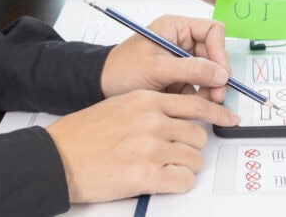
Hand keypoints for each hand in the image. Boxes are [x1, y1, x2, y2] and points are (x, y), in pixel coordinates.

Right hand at [47, 90, 240, 202]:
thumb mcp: (119, 107)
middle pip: (199, 134)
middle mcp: (153, 120)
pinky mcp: (146, 174)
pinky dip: (178, 184)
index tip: (230, 119)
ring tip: (164, 170)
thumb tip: (176, 118)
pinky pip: (183, 180)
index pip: (196, 104)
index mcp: (146, 101)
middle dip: (192, 147)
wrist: (55, 158)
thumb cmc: (82, 135)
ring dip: (185, 167)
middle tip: (178, 155)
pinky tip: (162, 182)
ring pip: (194, 159)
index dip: (217, 114)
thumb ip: (149, 109)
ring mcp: (151, 147)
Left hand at [100, 15, 231, 102]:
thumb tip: (221, 74)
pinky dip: (200, 97)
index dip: (220, 51)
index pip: (212, 31)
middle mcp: (182, 42)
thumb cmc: (120, 70)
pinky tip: (192, 105)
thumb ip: (191, 69)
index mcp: (176, 28)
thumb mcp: (157, 68)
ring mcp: (181, 61)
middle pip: (214, 54)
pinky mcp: (179, 79)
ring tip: (206, 101)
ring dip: (211, 88)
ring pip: (209, 73)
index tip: (221, 72)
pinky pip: (199, 87)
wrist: (101, 88)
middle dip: (217, 75)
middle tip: (218, 94)